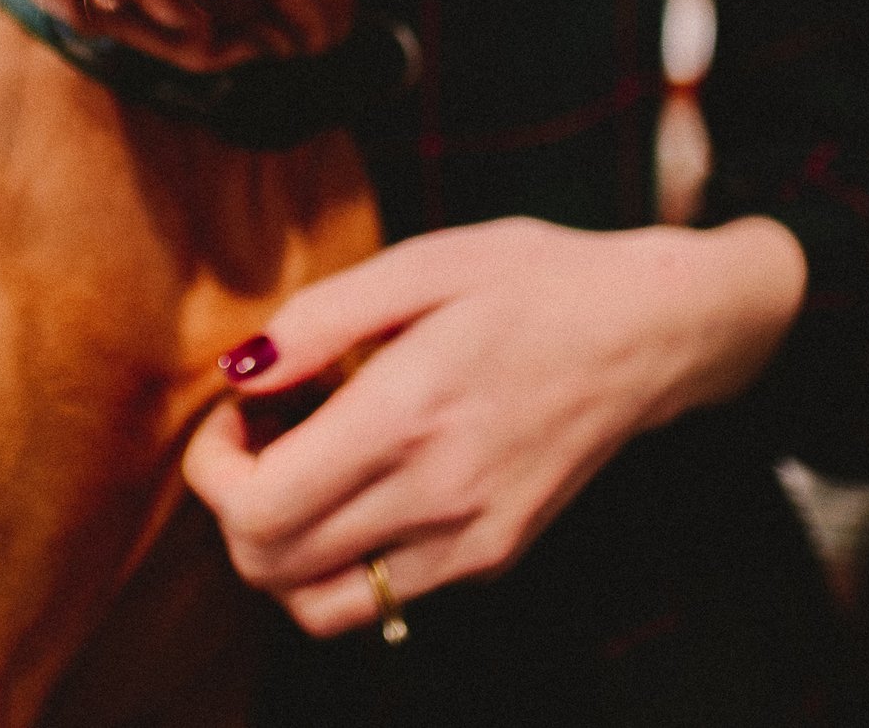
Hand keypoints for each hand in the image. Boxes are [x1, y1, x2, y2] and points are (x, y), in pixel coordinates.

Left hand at [181, 215, 804, 636]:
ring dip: (279, 549)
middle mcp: (438, 496)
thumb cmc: (536, 281)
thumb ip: (319, 320)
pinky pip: (380, 598)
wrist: (656, 332)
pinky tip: (360, 483)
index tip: (236, 410)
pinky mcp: (493, 557)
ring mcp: (470, 542)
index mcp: (411, 414)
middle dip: (232, 505)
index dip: (213, 467)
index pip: (261, 507)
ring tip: (302, 468)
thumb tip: (239, 371)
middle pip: (271, 567)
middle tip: (258, 434)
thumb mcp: (424, 262)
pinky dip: (338, 560)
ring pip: (318, 607)